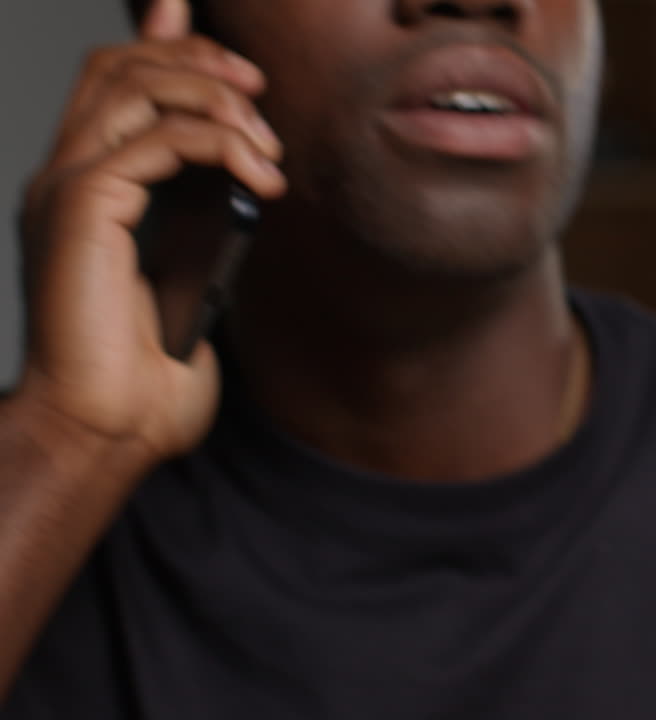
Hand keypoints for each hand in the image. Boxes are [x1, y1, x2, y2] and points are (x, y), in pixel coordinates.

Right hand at [14, 0, 285, 467]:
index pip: (117, 82)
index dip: (167, 39)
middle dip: (201, 60)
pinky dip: (216, 142)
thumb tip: (249, 182)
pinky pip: (154, 139)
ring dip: (215, 98)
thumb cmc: (150, 371)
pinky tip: (258, 176)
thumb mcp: (196, 276)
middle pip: (123, 66)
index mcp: (92, 187)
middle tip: (259, 94)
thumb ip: (210, 217)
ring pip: (134, 85)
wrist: (109, 425)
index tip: (234, 47)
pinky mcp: (82, 207)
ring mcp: (68, 188)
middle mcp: (69, 175)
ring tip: (265, 147)